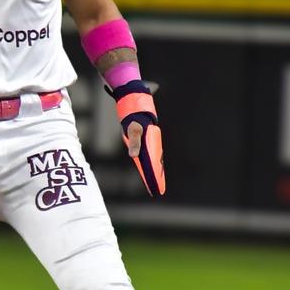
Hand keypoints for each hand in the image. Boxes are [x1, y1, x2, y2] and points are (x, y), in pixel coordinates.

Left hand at [112, 80, 165, 196]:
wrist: (134, 99)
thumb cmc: (133, 114)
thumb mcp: (132, 128)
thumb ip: (134, 141)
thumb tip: (134, 156)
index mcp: (150, 141)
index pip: (153, 163)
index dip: (154, 176)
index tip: (157, 187)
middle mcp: (151, 142)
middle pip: (154, 162)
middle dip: (155, 176)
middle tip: (157, 190)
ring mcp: (148, 140)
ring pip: (151, 158)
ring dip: (152, 170)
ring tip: (153, 183)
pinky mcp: (144, 137)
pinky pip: (147, 152)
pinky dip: (147, 161)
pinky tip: (147, 168)